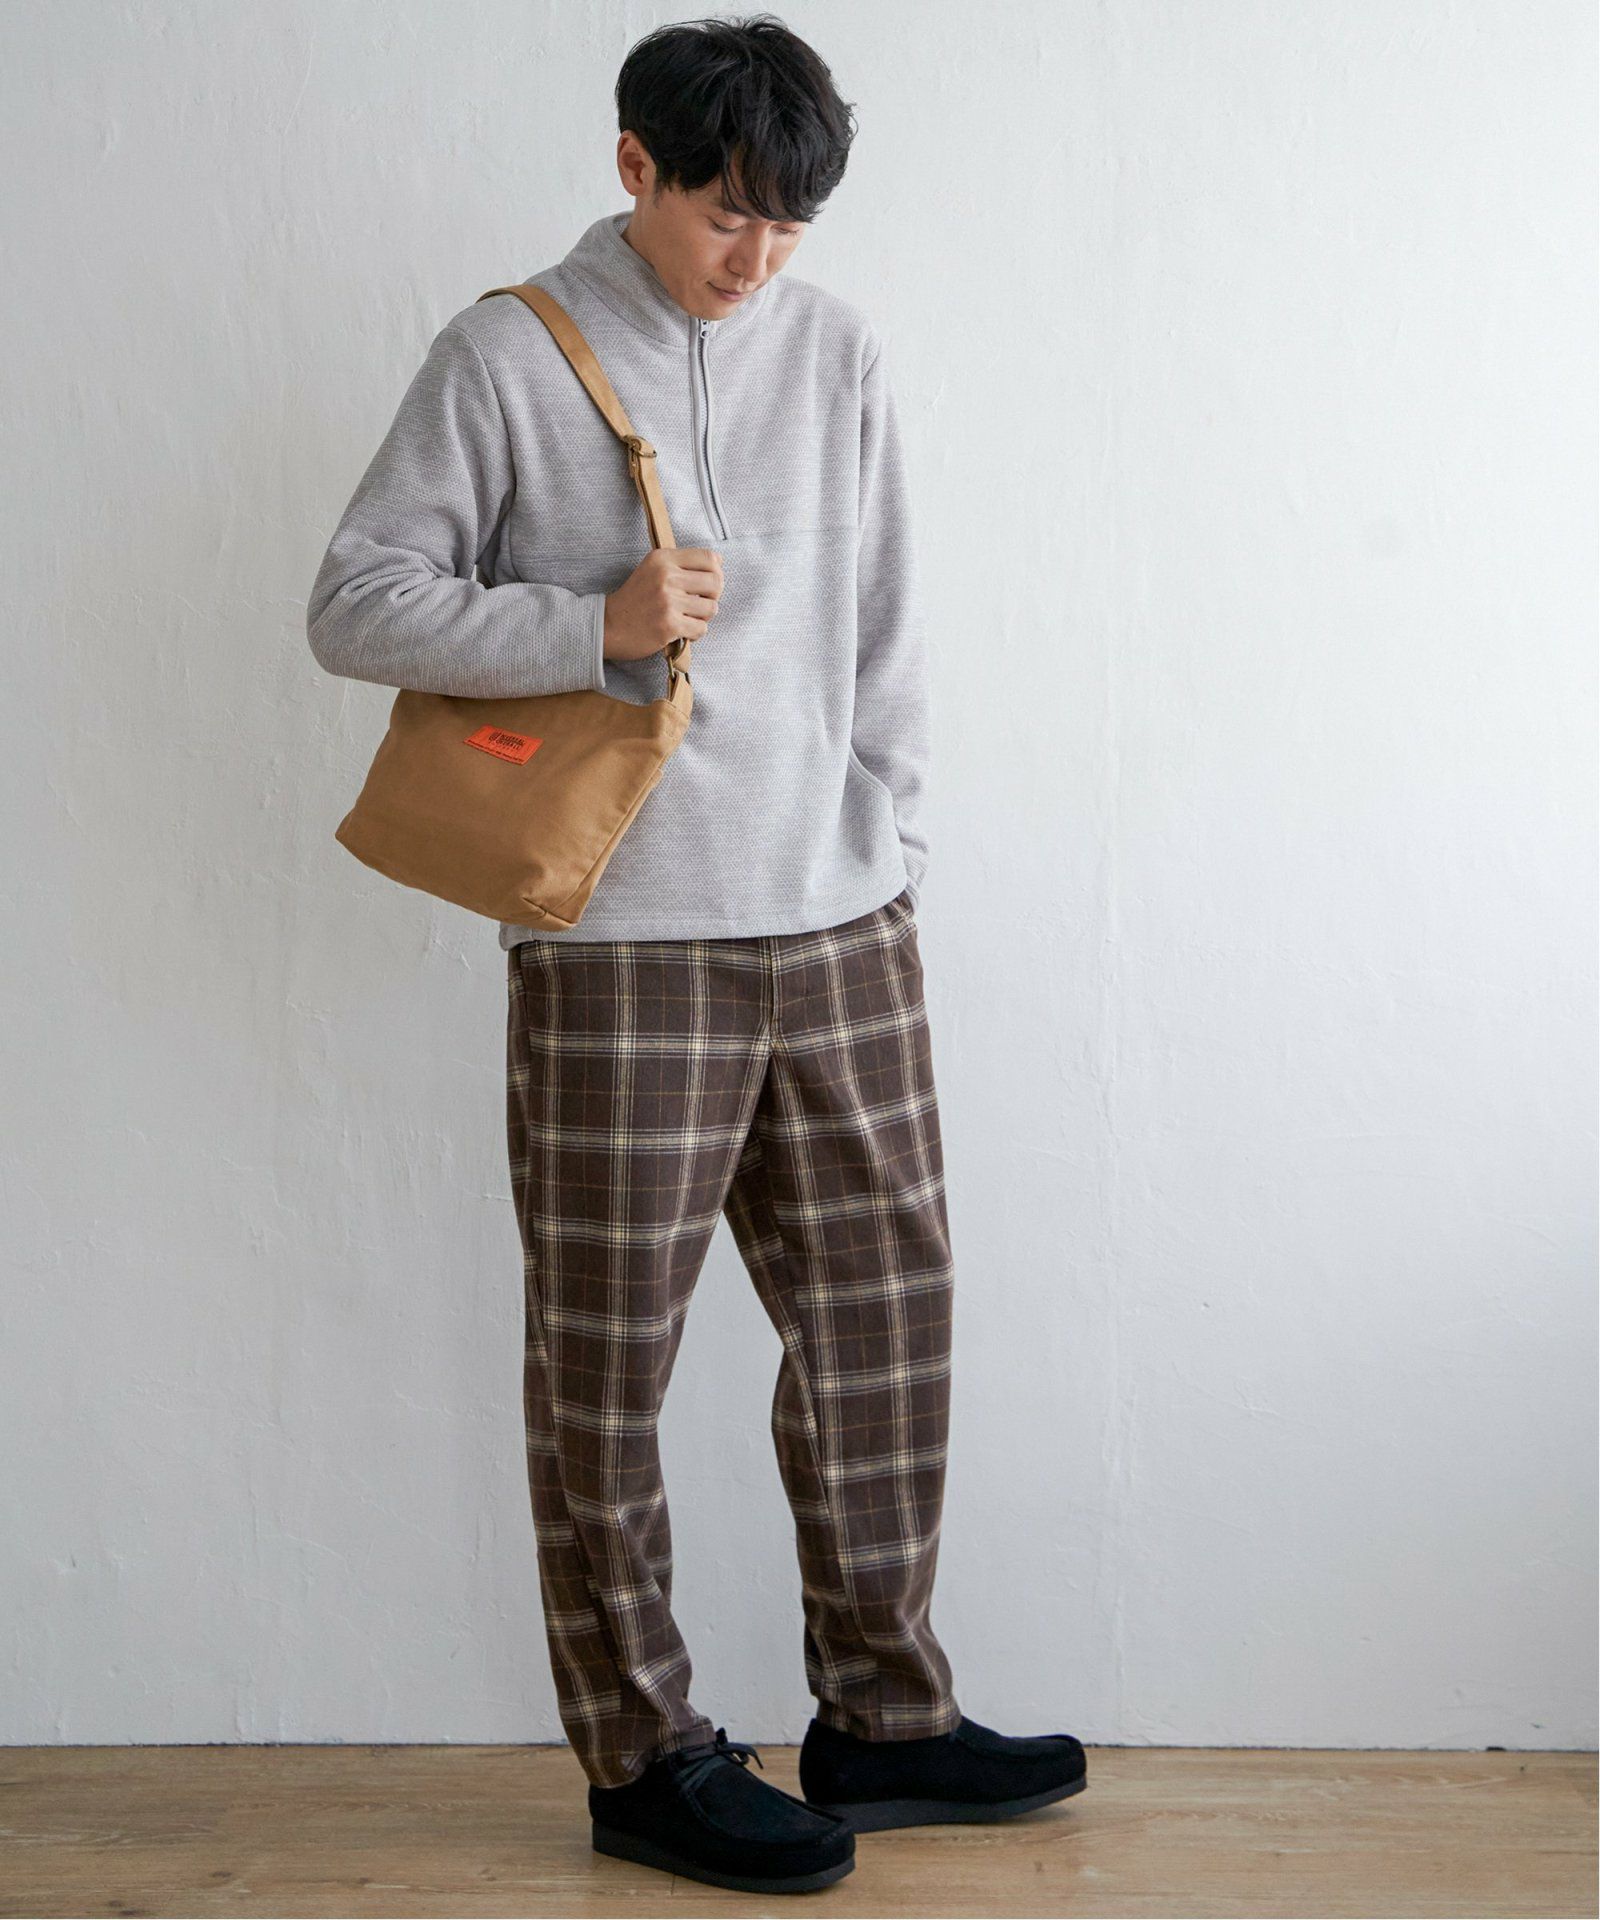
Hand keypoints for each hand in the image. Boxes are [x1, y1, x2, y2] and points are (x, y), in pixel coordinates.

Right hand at [602, 547, 722, 662]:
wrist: (608, 625)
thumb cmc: (635, 599)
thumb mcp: (653, 570)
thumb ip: (681, 564)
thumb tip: (719, 563)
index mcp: (663, 558)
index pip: (709, 558)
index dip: (716, 573)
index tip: (706, 585)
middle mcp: (666, 576)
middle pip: (716, 582)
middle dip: (713, 596)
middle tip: (699, 604)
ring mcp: (668, 600)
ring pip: (711, 608)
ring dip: (703, 617)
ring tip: (687, 618)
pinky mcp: (669, 624)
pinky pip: (701, 628)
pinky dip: (695, 633)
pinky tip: (681, 631)